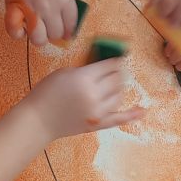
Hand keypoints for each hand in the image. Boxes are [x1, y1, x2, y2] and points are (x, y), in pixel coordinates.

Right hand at [0, 0, 77, 44]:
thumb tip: (75, 0)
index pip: (72, 25)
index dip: (70, 31)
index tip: (67, 32)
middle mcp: (50, 8)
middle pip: (56, 34)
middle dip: (55, 33)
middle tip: (51, 27)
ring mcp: (32, 11)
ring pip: (39, 39)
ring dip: (39, 36)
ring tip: (37, 28)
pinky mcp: (14, 11)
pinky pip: (17, 33)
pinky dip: (19, 33)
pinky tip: (21, 27)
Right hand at [27, 59, 144, 139]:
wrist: (38, 120)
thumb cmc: (46, 94)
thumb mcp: (64, 73)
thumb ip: (85, 68)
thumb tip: (103, 63)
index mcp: (85, 78)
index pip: (109, 65)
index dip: (115, 59)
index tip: (117, 57)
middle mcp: (94, 95)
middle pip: (117, 79)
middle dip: (118, 72)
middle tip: (115, 69)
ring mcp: (97, 111)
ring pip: (119, 95)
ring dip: (119, 88)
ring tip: (114, 83)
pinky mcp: (97, 124)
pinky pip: (119, 119)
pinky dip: (132, 115)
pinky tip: (143, 110)